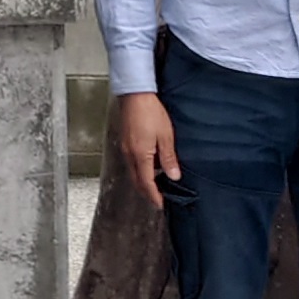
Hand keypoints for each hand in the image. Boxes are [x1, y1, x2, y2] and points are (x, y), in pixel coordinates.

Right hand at [117, 90, 179, 210]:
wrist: (135, 94)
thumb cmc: (151, 112)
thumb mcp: (165, 135)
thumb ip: (169, 158)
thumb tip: (173, 177)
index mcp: (141, 156)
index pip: (147, 184)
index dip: (154, 196)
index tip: (161, 205)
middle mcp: (130, 155)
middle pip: (137, 181)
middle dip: (147, 193)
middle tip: (158, 199)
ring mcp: (125, 148)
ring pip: (132, 173)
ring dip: (143, 182)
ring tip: (156, 186)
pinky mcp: (124, 142)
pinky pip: (130, 163)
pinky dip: (139, 171)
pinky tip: (148, 167)